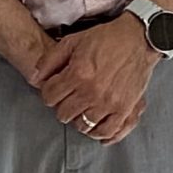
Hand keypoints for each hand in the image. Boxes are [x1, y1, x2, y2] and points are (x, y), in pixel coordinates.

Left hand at [30, 15, 158, 143]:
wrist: (137, 40)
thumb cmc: (105, 39)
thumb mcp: (71, 42)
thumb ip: (49, 60)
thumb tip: (35, 78)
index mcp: (78, 74)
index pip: (50, 97)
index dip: (49, 92)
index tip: (55, 89)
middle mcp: (92, 92)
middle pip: (63, 114)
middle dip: (62, 106)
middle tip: (69, 98)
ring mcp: (109, 103)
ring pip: (83, 126)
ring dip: (79, 119)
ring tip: (82, 109)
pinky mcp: (125, 109)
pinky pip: (108, 132)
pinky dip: (100, 133)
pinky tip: (95, 127)